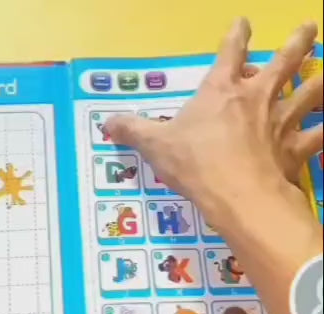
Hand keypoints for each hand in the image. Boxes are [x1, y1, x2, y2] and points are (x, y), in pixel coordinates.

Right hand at [104, 19, 322, 228]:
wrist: (237, 196)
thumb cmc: (195, 164)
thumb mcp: (155, 145)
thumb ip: (132, 130)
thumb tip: (106, 122)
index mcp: (221, 91)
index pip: (229, 52)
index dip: (236, 35)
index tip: (243, 22)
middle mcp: (257, 98)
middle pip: (283, 62)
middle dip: (297, 43)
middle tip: (309, 28)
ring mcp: (281, 122)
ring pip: (310, 93)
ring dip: (322, 80)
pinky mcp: (296, 149)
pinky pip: (320, 136)